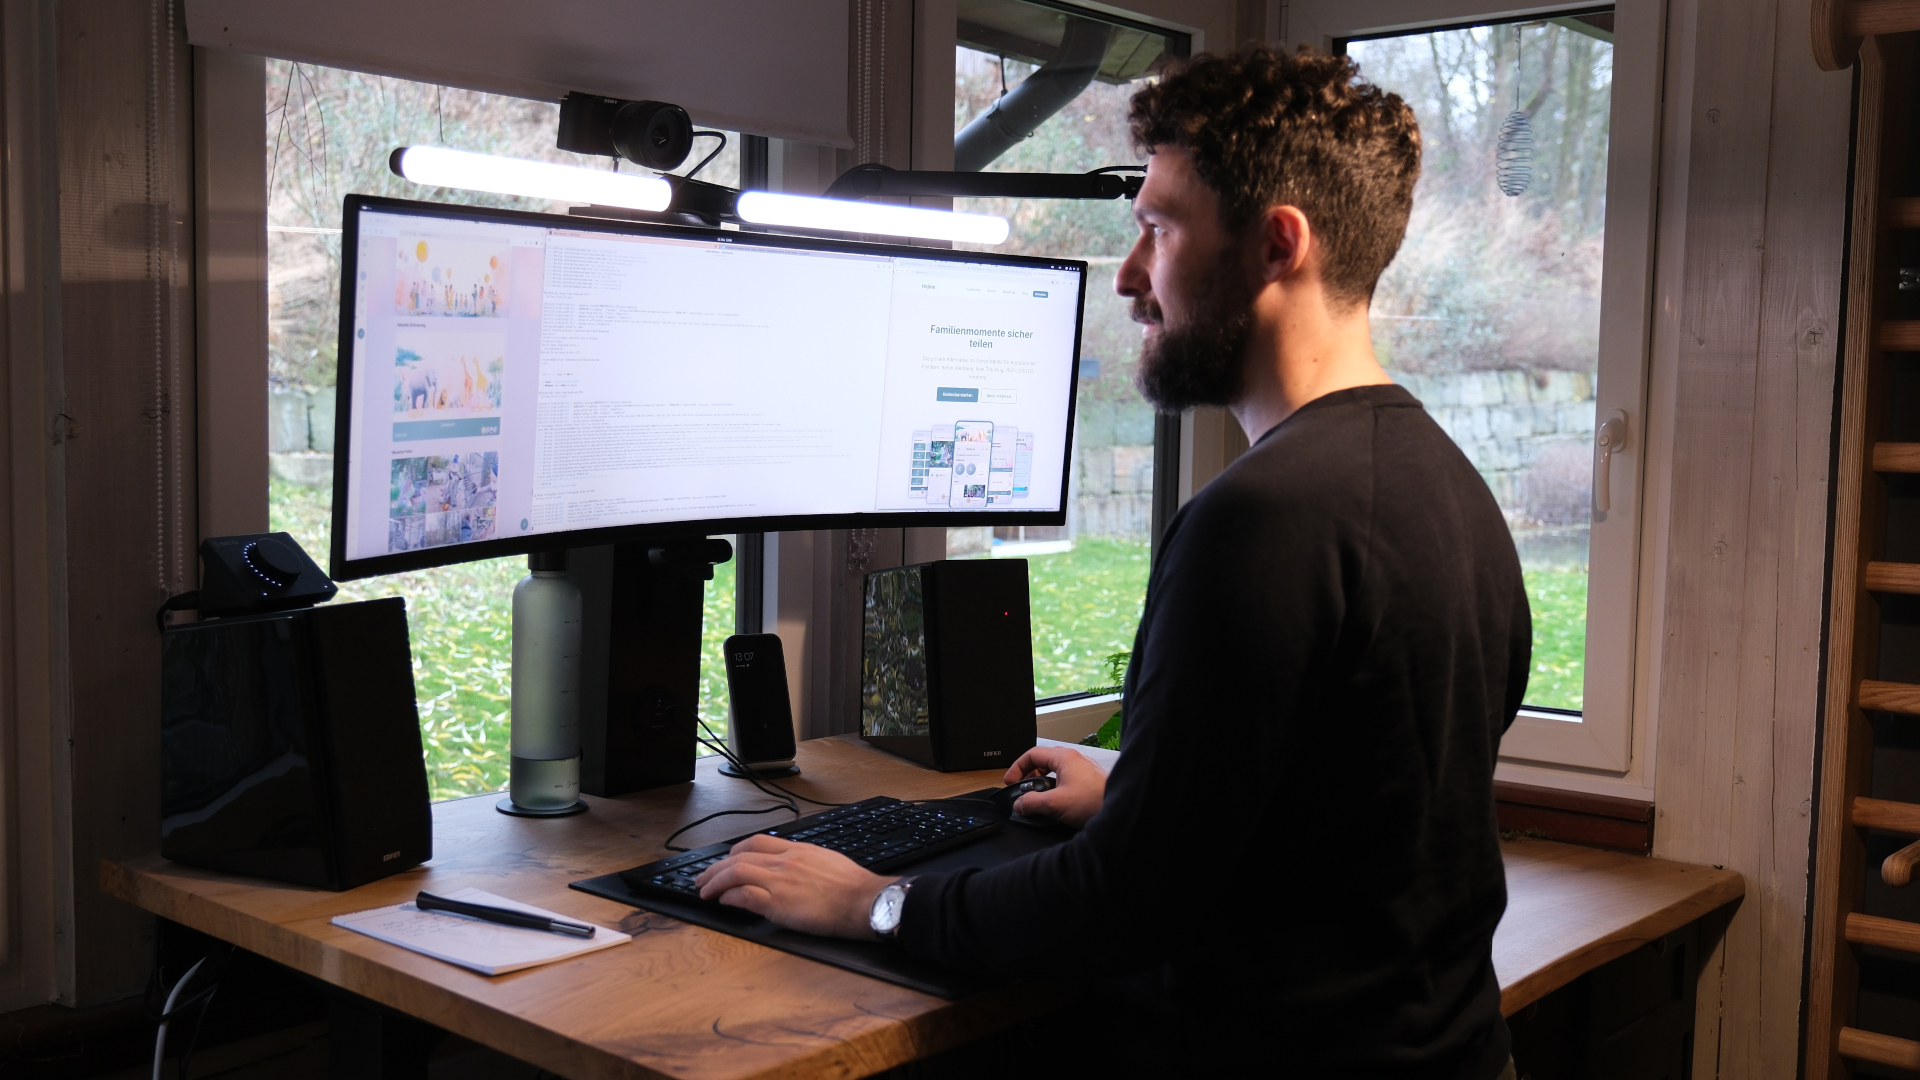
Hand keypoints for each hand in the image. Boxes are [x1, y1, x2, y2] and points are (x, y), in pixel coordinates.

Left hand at [694, 834, 895, 938]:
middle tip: (703, 877)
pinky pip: (744, 895)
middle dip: (716, 867)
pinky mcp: (777, 903)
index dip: (735, 851)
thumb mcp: (828, 862)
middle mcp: (785, 861)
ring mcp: (779, 881)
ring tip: (704, 891)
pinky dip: (729, 896)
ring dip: (715, 881)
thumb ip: (808, 863)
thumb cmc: (854, 887)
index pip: (757, 843)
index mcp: (798, 850)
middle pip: (739, 856)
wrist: (864, 901)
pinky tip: (723, 902)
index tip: (728, 859)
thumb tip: (797, 871)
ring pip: (735, 872)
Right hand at [1002, 745, 1105, 827]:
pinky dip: (1054, 789)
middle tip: (1022, 792)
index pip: (1032, 754)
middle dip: (1029, 777)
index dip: (1017, 768)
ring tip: (1037, 800)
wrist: (1120, 810)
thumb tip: (1019, 804)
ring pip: (1054, 772)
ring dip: (1042, 785)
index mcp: (1064, 758)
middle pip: (1042, 762)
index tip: (1010, 782)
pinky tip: (1054, 804)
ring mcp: (1082, 770)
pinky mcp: (1087, 782)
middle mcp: (1073, 760)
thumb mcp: (1055, 803)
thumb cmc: (1093, 801)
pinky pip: (1064, 780)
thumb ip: (1032, 803)